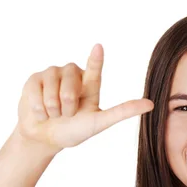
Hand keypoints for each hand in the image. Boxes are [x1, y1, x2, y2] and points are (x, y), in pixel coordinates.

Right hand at [16, 44, 153, 152]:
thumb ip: (122, 112)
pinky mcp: (35, 79)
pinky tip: (40, 112)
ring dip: (52, 107)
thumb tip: (152, 104)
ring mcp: (52, 75)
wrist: (44, 139)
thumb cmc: (73, 131)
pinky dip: (38, 107)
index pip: (94, 69)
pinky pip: (35, 89)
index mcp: (90, 84)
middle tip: (66, 114)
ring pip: (52, 83)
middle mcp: (72, 75)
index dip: (95, 59)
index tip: (98, 47)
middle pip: (70, 81)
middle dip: (66, 104)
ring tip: (54, 113)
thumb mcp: (99, 123)